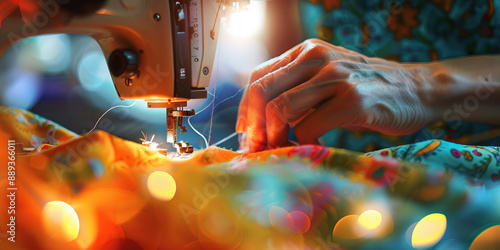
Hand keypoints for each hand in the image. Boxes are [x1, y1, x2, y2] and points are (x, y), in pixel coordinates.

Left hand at [236, 39, 447, 151]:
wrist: (418, 89)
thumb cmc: (368, 90)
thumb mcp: (328, 80)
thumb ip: (298, 91)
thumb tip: (260, 122)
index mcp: (307, 52)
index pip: (258, 77)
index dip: (245, 109)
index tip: (246, 133)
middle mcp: (317, 58)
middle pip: (261, 91)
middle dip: (252, 126)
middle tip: (256, 148)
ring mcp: (335, 78)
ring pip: (280, 109)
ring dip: (273, 137)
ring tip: (281, 151)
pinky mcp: (353, 100)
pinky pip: (308, 127)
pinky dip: (302, 144)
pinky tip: (314, 147)